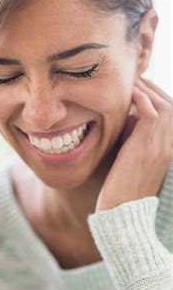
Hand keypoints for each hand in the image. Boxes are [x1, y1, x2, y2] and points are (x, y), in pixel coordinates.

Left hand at [96, 78, 171, 211]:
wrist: (121, 211)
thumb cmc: (122, 185)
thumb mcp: (133, 156)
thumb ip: (135, 136)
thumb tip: (128, 117)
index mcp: (170, 148)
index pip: (171, 114)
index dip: (157, 97)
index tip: (141, 87)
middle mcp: (171, 144)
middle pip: (170, 105)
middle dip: (153, 89)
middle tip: (136, 78)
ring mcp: (162, 144)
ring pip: (162, 104)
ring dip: (146, 89)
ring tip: (130, 80)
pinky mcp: (147, 144)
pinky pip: (149, 111)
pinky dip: (139, 98)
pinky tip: (127, 92)